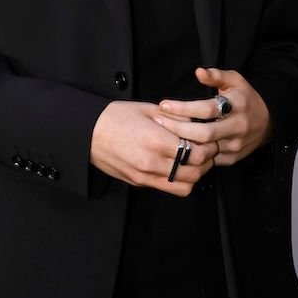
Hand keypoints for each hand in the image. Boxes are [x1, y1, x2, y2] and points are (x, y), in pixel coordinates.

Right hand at [89, 101, 216, 195]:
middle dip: (206, 162)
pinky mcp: (139, 183)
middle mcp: (152, 163)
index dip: (209, 147)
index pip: (198, 154)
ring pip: (183, 186)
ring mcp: (145, 176)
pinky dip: (178, 180)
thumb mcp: (150, 109)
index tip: (210, 139)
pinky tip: (176, 165)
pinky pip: (167, 187)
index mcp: (157, 141)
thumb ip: (176, 118)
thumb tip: (197, 123)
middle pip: (195, 173)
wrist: (88, 132)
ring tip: (192, 160)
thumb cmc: (117, 116)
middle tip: (206, 149)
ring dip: (194, 175)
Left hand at [152, 68, 270, 165]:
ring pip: (204, 149)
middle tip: (158, 122)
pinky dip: (193, 153)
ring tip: (163, 134)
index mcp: (238, 105)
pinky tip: (179, 146)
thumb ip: (216, 76)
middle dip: (177, 129)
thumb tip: (198, 72)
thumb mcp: (235, 80)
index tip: (164, 105)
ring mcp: (236, 145)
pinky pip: (209, 159)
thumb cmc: (245, 98)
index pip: (207, 109)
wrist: (268, 122)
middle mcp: (238, 127)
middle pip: (203, 134)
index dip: (184, 108)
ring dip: (182, 143)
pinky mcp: (232, 158)